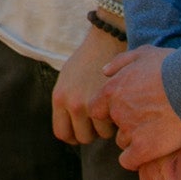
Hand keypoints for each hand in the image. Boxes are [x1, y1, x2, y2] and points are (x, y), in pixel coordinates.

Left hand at [53, 23, 122, 144]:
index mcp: (59, 98)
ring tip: (111, 114)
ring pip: (100, 134)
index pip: (62, 133)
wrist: (107, 41)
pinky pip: (114, 126)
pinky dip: (118, 123)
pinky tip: (121, 111)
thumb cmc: (88, 60)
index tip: (84, 132)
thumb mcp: (67, 79)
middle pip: (82, 137)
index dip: (74, 136)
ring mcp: (91, 104)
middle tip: (100, 121)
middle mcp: (72, 104)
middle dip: (92, 132)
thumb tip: (70, 128)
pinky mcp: (110, 103)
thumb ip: (66, 102)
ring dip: (106, 128)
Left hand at [100, 45, 180, 168]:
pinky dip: (136, 160)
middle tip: (147, 120)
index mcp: (111, 90)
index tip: (126, 110)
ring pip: (123, 142)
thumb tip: (105, 71)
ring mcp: (129, 130)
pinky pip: (129, 161)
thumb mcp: (143, 54)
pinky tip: (149, 154)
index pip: (96, 109)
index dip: (109, 111)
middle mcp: (116, 111)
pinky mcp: (145, 148)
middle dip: (126, 123)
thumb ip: (120, 62)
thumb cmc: (173, 66)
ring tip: (156, 132)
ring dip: (135, 140)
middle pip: (113, 125)